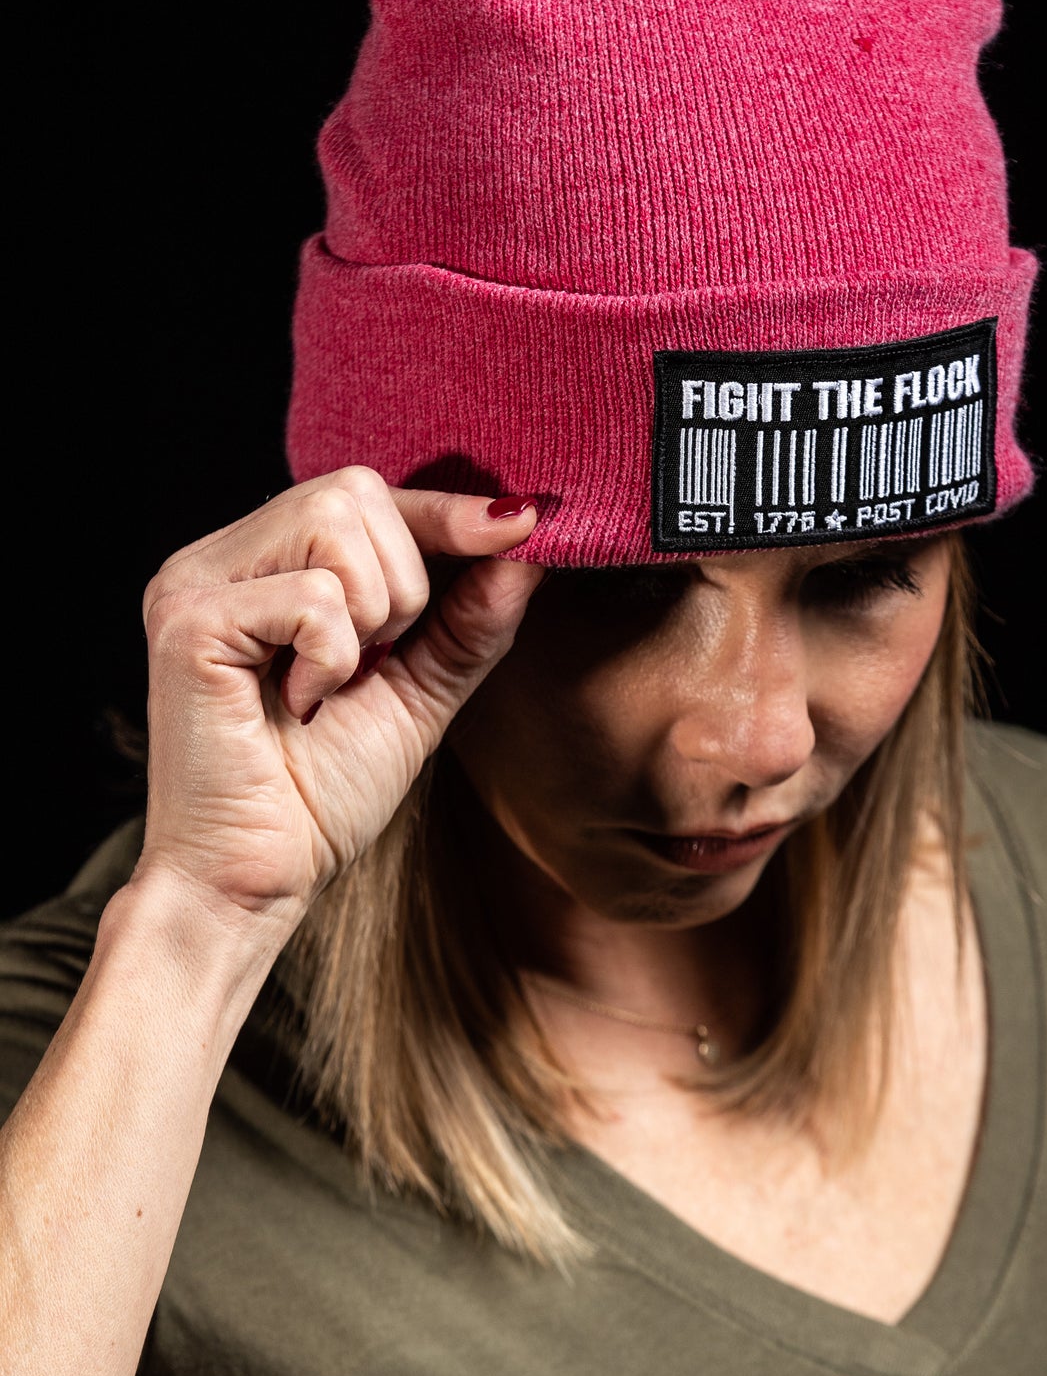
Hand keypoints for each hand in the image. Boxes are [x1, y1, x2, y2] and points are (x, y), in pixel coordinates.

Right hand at [136, 467, 542, 929]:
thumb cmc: (318, 796)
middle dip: (402, 585)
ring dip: (369, 617)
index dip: (447, 510)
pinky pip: (313, 598)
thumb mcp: (418, 693)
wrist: (253, 884)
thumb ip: (470, 617)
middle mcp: (218, 558)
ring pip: (335, 525)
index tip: (525, 521)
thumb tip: (530, 535)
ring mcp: (193, 583)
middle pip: (354, 491)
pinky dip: (333, 658)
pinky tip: (299, 704)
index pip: (367, 494)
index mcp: (262, 564)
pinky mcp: (188, 621)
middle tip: (368, 665)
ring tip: (328, 685)